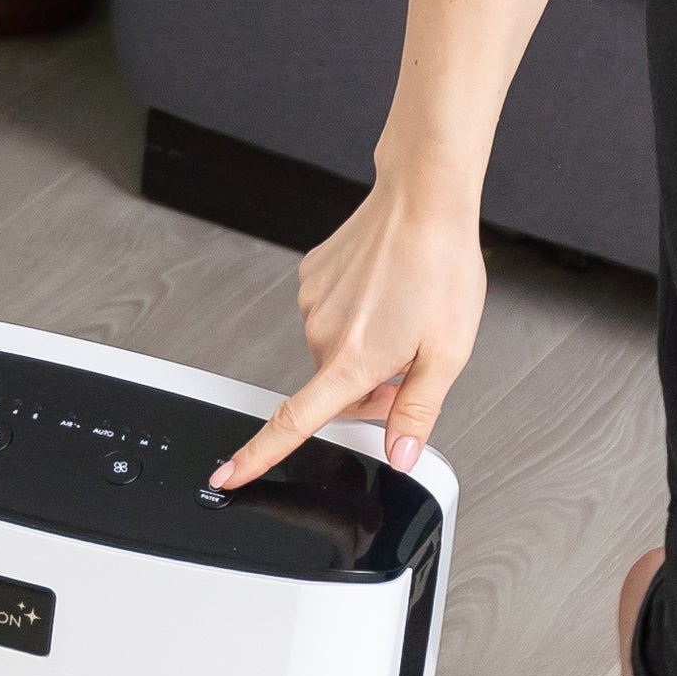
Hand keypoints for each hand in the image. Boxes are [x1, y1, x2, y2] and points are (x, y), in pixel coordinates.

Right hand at [213, 154, 488, 486]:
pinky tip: (385, 291)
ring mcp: (313, 302)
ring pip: (333, 350)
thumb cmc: (441, 267)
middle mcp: (324, 333)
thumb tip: (399, 455)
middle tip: (411, 363)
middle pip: (334, 387)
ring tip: (404, 313)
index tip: (228, 475)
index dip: (257, 454)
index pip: (295, 421)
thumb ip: (418, 411)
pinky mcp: (311, 276)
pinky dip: (356, 314)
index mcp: (354, 360)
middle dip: (368, 390)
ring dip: (363, 349)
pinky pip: (331, 314)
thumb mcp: (448, 353)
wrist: (423, 200)